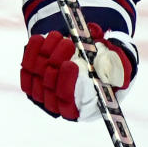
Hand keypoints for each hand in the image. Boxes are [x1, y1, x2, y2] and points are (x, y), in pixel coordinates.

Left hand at [20, 24, 134, 121]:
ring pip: (36, 73)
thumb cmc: (109, 60)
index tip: (71, 64)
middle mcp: (59, 105)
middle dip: (58, 60)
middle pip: (49, 86)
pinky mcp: (30, 78)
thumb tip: (121, 78)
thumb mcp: (120, 63)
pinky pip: (25, 65)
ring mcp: (42, 92)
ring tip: (61, 36)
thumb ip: (121, 69)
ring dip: (47, 51)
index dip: (66, 85)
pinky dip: (33, 50)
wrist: (89, 49)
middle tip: (69, 43)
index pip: (67, 106)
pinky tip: (42, 39)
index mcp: (81, 109)